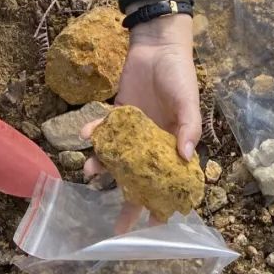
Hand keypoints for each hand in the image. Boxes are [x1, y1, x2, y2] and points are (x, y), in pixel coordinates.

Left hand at [85, 13, 201, 232]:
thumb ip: (188, 129)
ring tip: (90, 172)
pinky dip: (93, 133)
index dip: (161, 204)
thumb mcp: (188, 103)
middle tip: (116, 227)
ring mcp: (131, 132)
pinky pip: (103, 130)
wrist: (157, 46)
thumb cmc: (179, 76)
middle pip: (138, 181)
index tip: (153, 224)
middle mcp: (150, 145)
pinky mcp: (116, 115)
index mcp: (171, 147)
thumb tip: (186, 158)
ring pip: (115, 158)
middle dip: (127, 203)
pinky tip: (86, 134)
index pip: (167, 183)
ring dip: (102, 167)